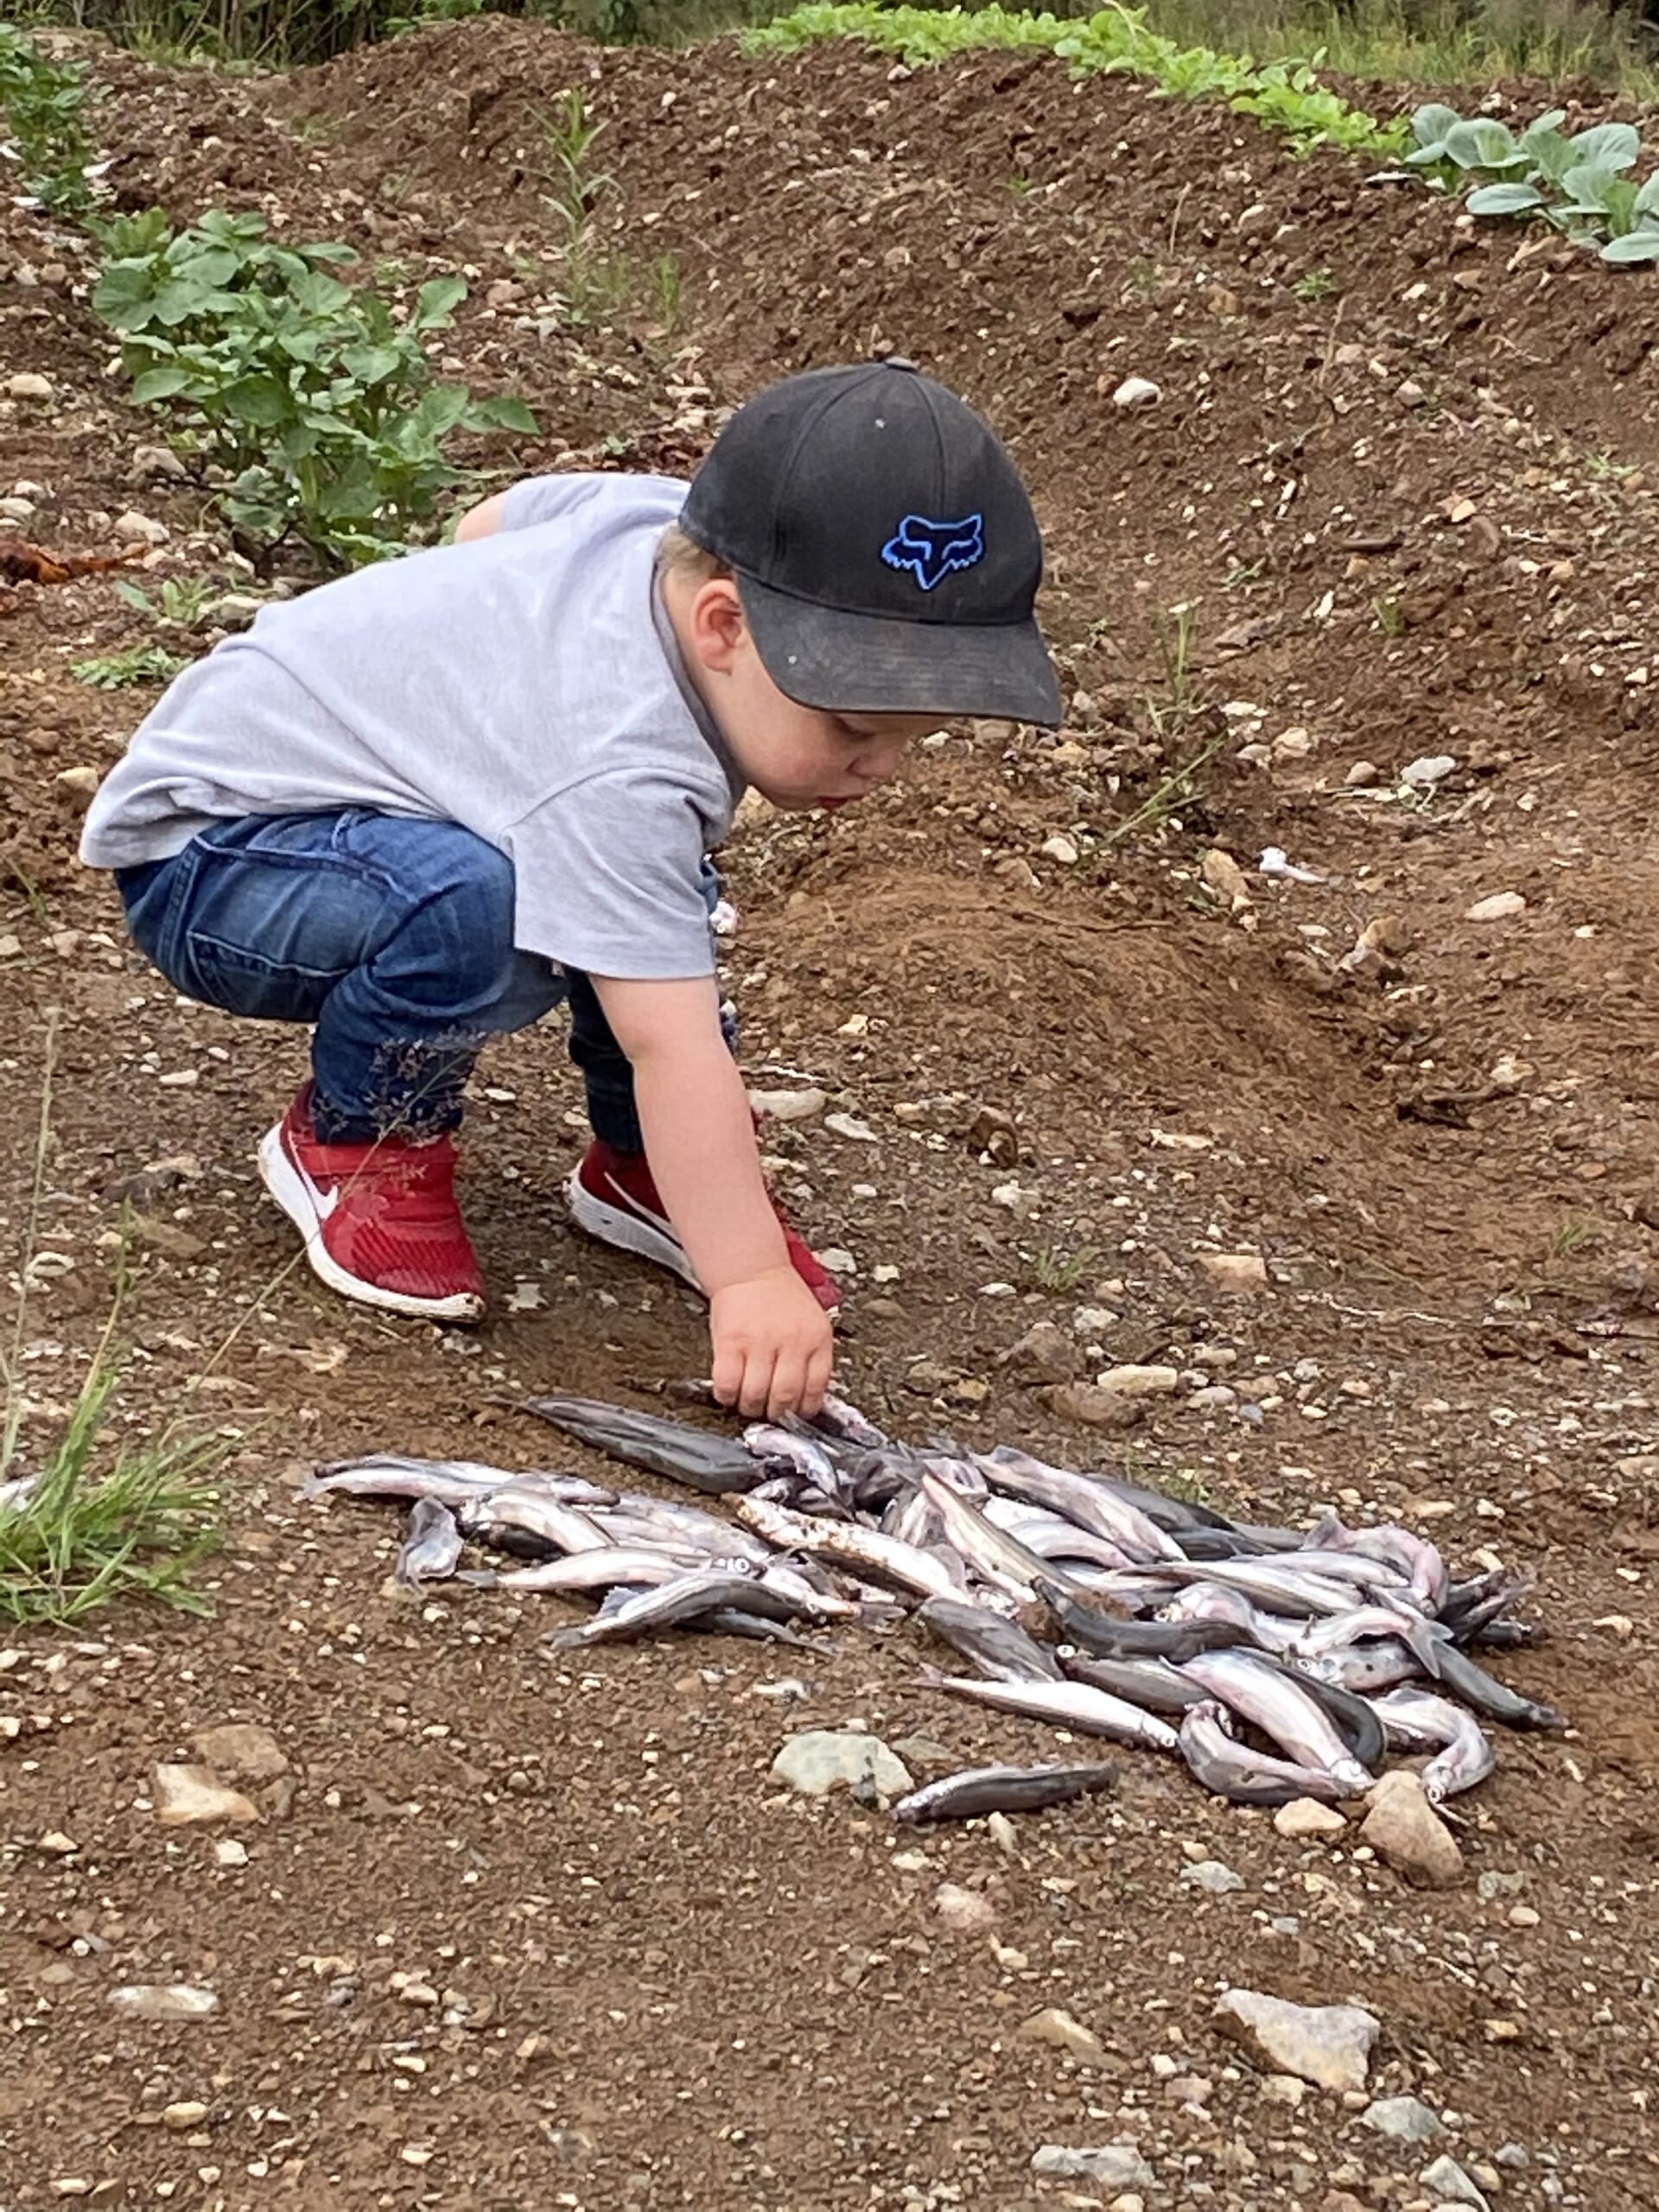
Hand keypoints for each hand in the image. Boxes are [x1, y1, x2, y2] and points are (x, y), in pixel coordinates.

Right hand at [709, 1266, 834, 1420]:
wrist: (751, 1269)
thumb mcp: (812, 1323)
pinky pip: (727, 1383)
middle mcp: (790, 1340)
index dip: (805, 1409)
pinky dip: (726, 1396)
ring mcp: (759, 1341)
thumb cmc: (781, 1297)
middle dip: (776, 1413)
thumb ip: (812, 1357)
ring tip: (749, 1404)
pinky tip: (729, 1392)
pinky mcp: (729, 1342)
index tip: (797, 1414)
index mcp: (816, 1338)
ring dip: (750, 1407)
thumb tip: (808, 1397)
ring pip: (755, 1394)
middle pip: (784, 1396)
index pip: (816, 1388)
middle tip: (770, 1411)